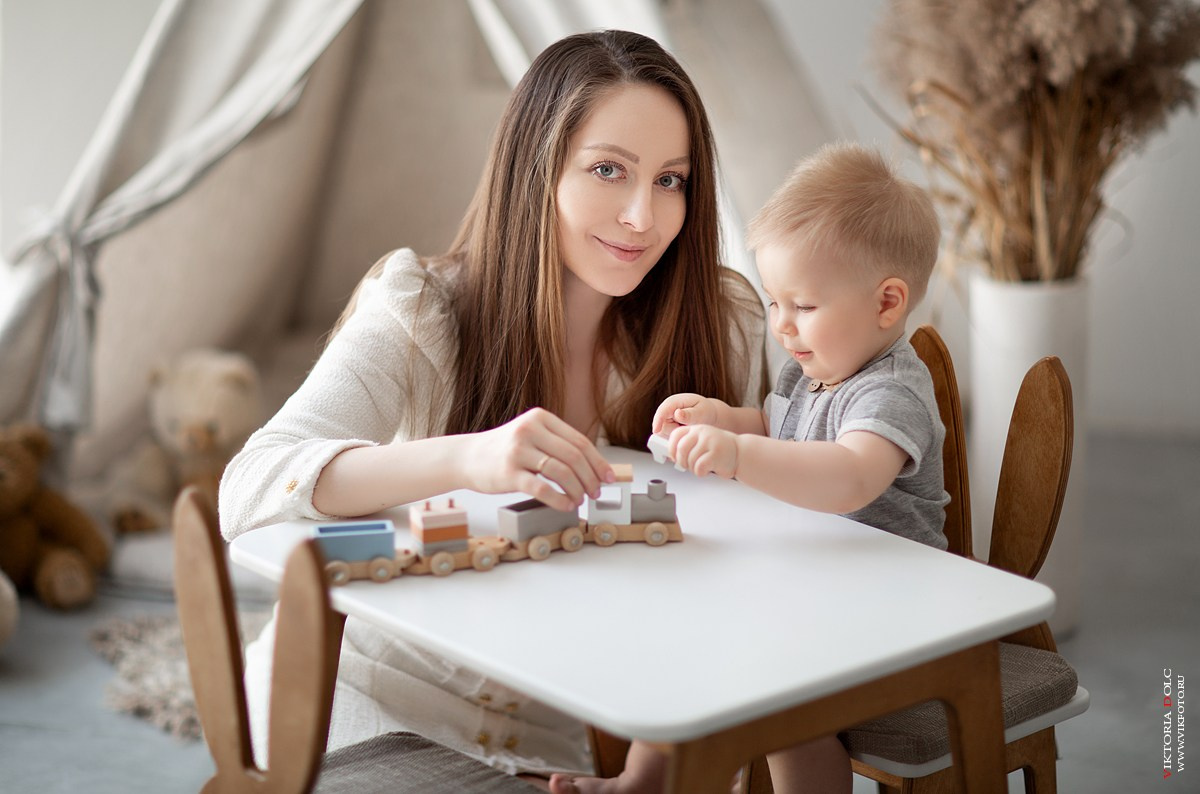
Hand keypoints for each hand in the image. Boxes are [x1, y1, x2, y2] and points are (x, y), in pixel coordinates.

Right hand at [461, 408, 613, 511]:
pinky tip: (566, 505)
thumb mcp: (532, 436)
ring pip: (561, 472)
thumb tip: (596, 468)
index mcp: (540, 418)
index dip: (598, 463)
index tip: (609, 478)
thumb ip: (558, 446)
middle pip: (574, 457)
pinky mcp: (508, 473)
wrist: (467, 457)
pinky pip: (542, 489)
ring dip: (577, 490)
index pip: (580, 442)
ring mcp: (518, 451)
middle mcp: (529, 430)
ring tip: (579, 499)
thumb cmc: (505, 450)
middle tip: (595, 493)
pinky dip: (559, 500)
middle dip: (590, 478)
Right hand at [652, 393, 718, 434]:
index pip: (662, 411)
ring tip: (687, 428)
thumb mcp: (700, 412)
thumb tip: (677, 413)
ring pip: (662, 432)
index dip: (658, 421)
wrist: (708, 415)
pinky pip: (665, 436)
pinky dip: (674, 437)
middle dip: (674, 430)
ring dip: (675, 434)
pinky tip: (683, 432)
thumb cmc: (705, 411)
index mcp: (673, 401)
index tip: (656, 430)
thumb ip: (689, 414)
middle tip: (688, 427)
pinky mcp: (666, 426)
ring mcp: (665, 418)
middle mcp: (666, 409)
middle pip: (661, 425)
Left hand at [669, 424, 738, 478]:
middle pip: (680, 449)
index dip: (672, 448)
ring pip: (689, 460)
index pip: (676, 435)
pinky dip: (700, 472)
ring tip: (701, 467)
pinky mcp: (715, 454)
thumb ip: (688, 444)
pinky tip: (708, 469)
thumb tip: (671, 454)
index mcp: (697, 428)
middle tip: (688, 466)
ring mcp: (709, 442)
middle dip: (681, 461)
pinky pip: (699, 467)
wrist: (741, 453)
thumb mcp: (702, 441)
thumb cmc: (720, 449)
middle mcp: (702, 433)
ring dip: (693, 468)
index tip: (674, 456)